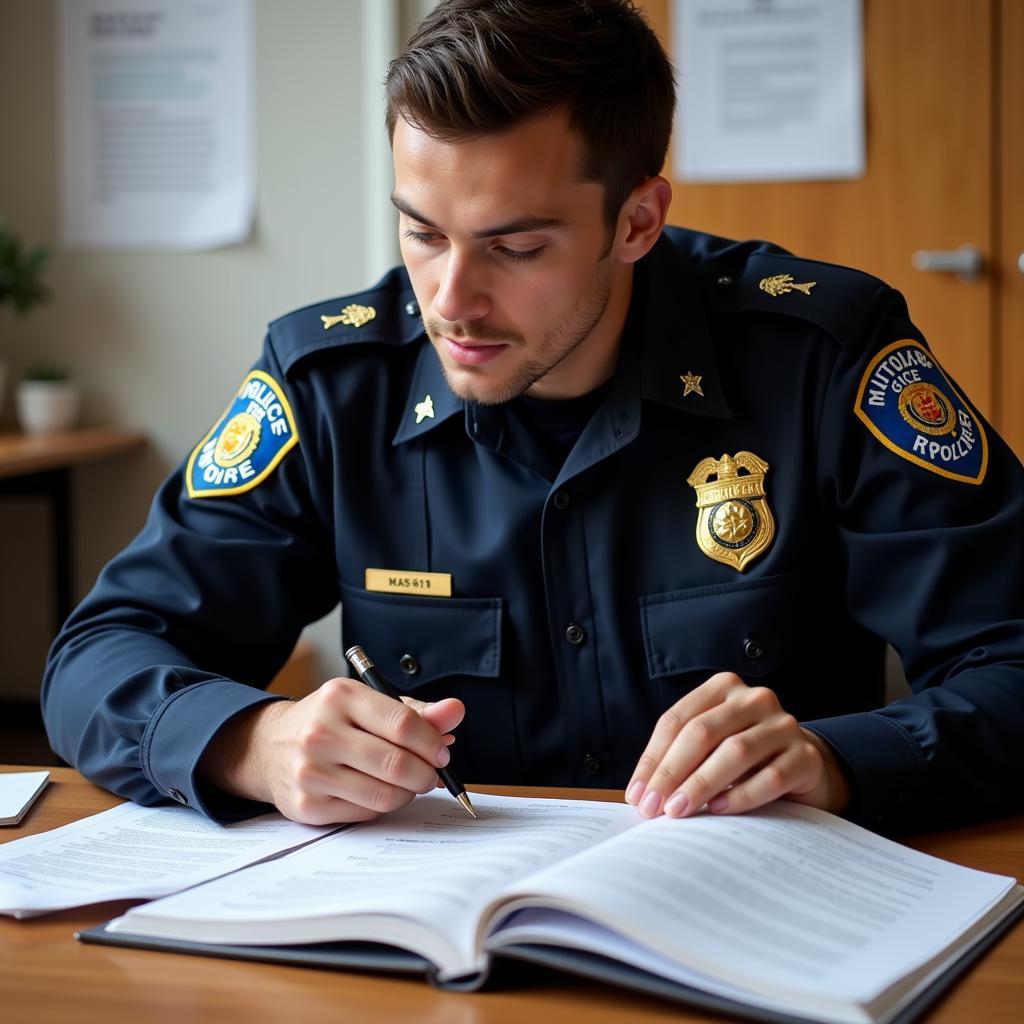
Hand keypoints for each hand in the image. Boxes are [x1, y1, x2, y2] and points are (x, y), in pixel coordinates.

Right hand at [200, 678, 464, 824]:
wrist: (269, 746)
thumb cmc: (331, 721)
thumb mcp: (369, 704)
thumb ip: (417, 711)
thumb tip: (455, 712)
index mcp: (341, 696)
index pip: (403, 723)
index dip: (433, 743)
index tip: (442, 751)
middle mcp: (321, 732)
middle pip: (396, 764)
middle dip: (427, 774)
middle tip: (432, 774)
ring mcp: (311, 771)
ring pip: (385, 795)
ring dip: (407, 793)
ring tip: (407, 783)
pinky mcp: (307, 805)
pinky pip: (365, 814)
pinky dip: (382, 806)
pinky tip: (377, 791)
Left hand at [625, 672, 848, 818]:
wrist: (803, 766)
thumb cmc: (744, 757)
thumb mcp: (711, 746)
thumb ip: (681, 757)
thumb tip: (642, 794)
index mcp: (723, 688)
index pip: (678, 720)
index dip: (653, 758)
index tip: (636, 794)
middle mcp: (754, 699)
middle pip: (702, 732)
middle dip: (671, 772)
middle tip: (652, 807)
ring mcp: (784, 725)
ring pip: (735, 752)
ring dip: (700, 784)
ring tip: (678, 810)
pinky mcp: (806, 757)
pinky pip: (770, 777)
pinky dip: (741, 796)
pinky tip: (719, 810)